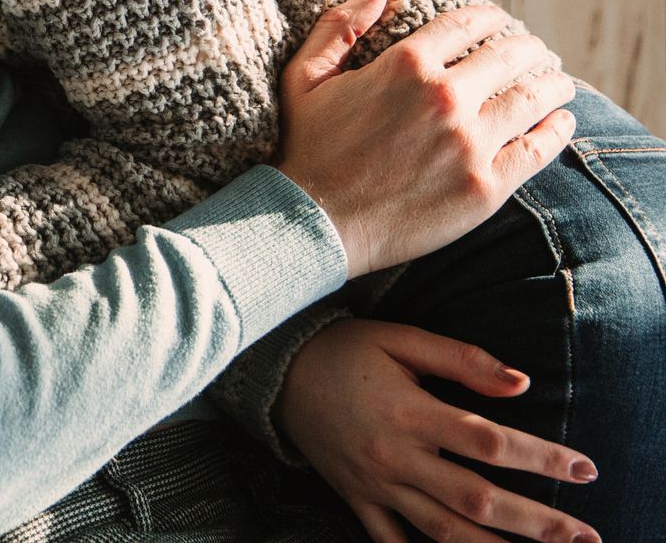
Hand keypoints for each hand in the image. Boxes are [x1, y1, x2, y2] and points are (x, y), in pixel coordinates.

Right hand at [271, 0, 575, 276]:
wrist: (313, 223)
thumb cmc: (306, 147)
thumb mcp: (304, 76)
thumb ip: (339, 27)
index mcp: (404, 65)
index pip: (465, 24)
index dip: (488, 17)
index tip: (498, 19)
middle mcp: (445, 98)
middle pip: (509, 57)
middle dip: (528, 48)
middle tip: (536, 50)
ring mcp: (470, 144)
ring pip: (532, 100)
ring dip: (553, 84)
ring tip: (559, 83)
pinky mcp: (486, 186)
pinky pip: (538, 150)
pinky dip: (557, 130)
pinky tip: (562, 121)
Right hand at [277, 319, 598, 542]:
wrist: (275, 370)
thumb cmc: (345, 349)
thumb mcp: (401, 339)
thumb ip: (462, 359)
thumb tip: (523, 384)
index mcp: (409, 413)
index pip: (490, 443)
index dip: (543, 458)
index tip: (586, 470)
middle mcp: (394, 456)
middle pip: (477, 499)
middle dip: (538, 523)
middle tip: (586, 538)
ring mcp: (374, 484)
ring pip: (444, 531)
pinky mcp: (356, 499)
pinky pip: (393, 542)